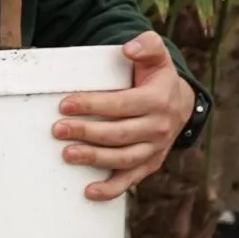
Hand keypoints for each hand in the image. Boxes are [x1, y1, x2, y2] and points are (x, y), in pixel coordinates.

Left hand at [54, 30, 197, 200]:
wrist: (180, 103)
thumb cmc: (157, 77)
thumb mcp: (157, 56)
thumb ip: (146, 45)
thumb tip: (129, 48)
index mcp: (157, 100)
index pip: (121, 104)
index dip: (92, 104)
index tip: (65, 105)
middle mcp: (159, 127)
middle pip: (119, 133)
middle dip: (86, 132)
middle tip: (57, 129)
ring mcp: (155, 149)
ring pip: (123, 158)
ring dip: (94, 158)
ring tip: (67, 154)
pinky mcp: (149, 164)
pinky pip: (130, 180)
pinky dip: (110, 189)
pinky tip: (89, 192)